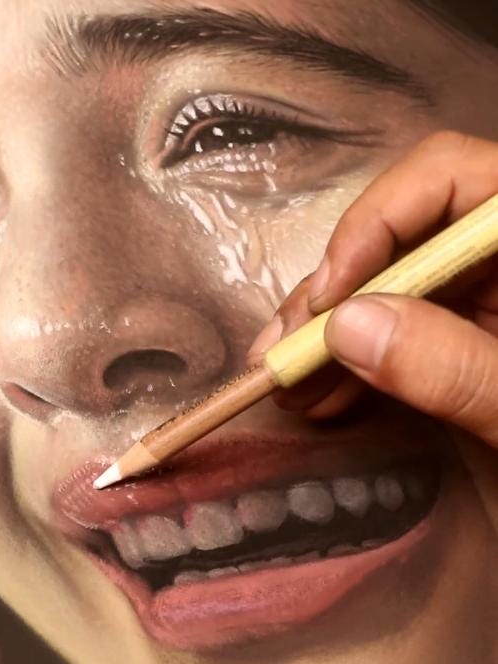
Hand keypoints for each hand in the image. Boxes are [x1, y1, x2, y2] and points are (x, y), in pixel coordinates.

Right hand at [249, 131, 497, 447]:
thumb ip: (457, 368)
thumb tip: (346, 326)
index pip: (450, 177)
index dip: (374, 224)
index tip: (326, 300)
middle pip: (406, 236)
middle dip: (334, 296)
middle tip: (278, 352)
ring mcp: (492, 294)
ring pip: (395, 288)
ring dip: (333, 336)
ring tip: (288, 387)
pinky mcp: (478, 334)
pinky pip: (407, 332)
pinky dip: (363, 364)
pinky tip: (327, 396)